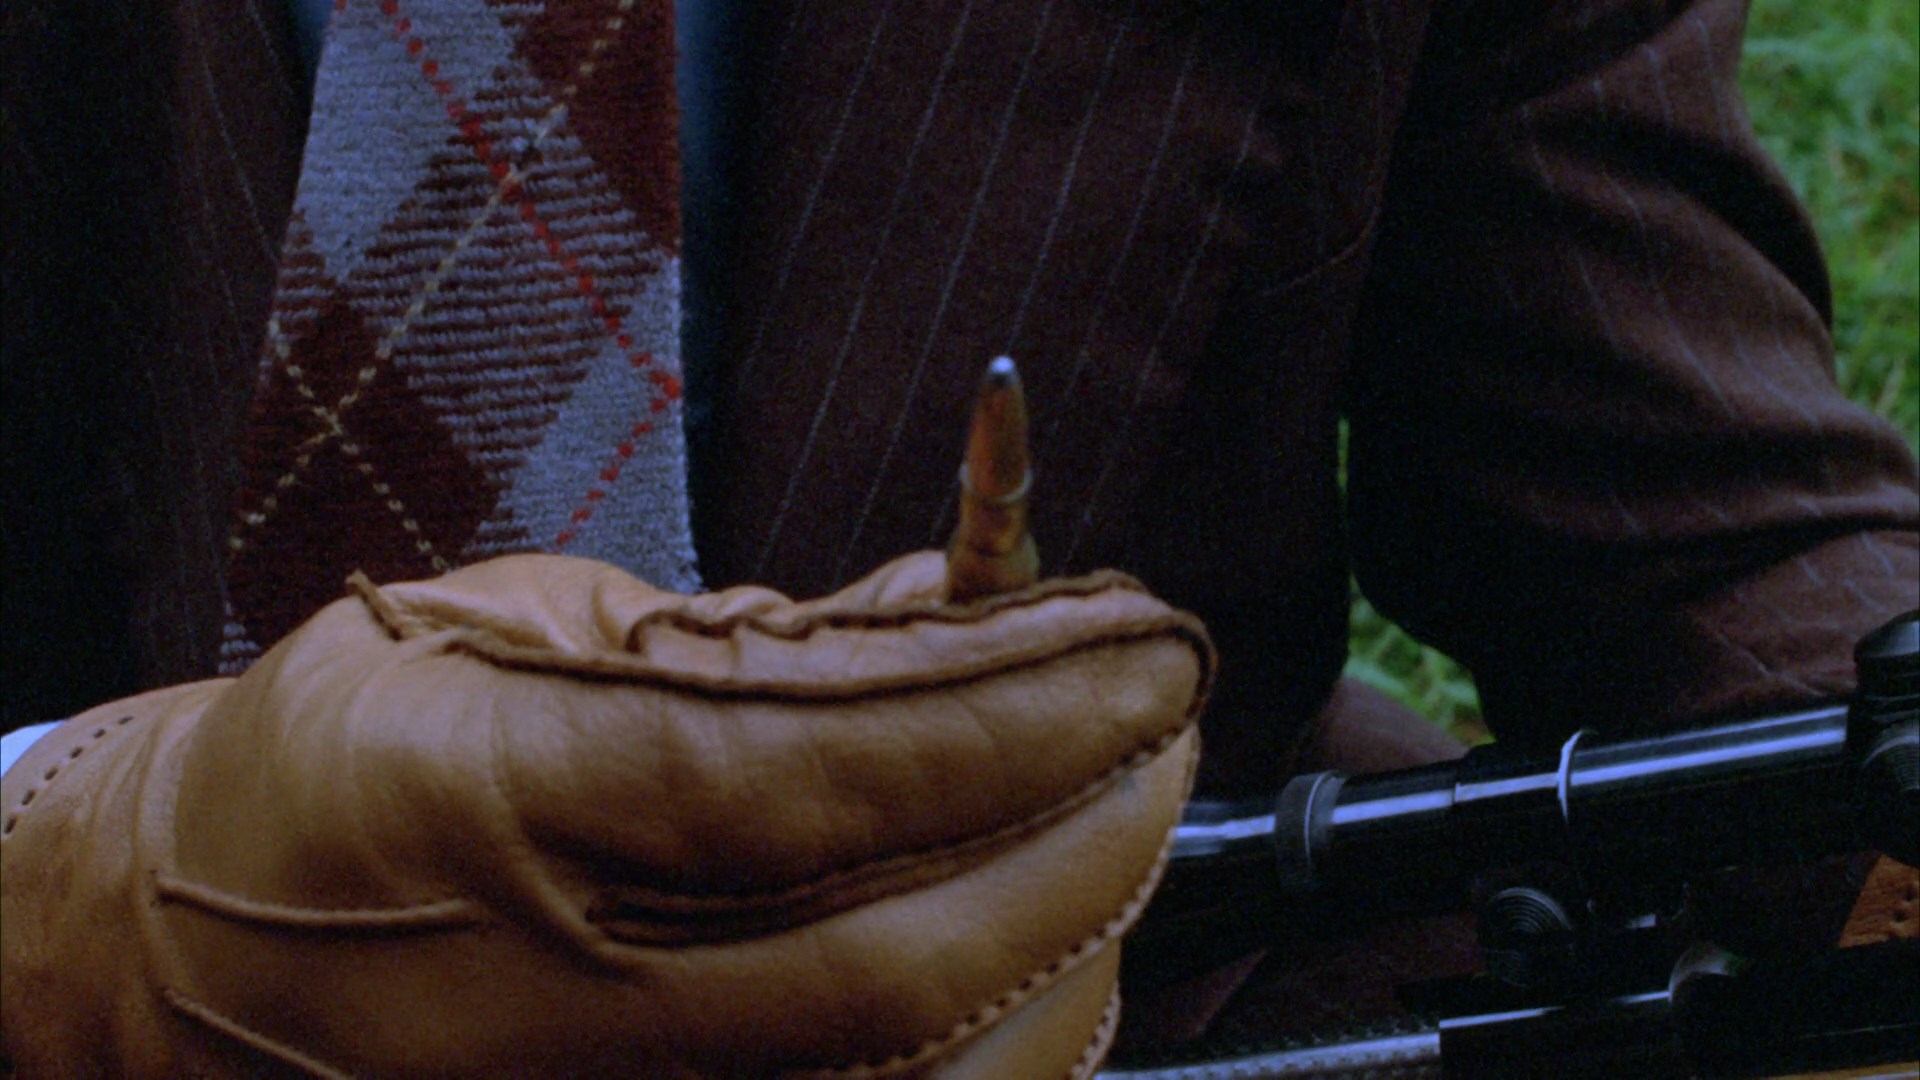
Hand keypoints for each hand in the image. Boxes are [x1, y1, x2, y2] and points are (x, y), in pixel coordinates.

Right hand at [1, 551, 1210, 1077]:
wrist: (188, 955)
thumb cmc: (351, 758)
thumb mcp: (514, 628)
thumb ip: (753, 631)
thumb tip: (972, 598)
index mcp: (488, 805)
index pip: (807, 772)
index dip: (1010, 706)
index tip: (1143, 641)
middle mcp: (542, 996)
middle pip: (894, 958)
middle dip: (1083, 831)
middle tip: (1167, 725)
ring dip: (1072, 951)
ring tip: (1123, 825)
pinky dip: (1012, 1056)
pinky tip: (1053, 964)